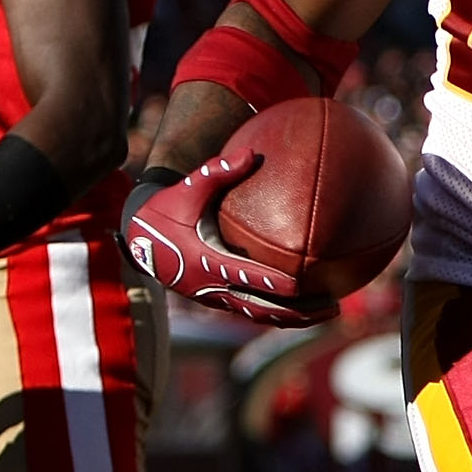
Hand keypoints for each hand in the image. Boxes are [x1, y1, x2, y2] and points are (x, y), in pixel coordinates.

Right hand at [122, 150, 335, 328]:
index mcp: (205, 261)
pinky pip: (253, 311)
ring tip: (330, 313)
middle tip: (333, 306)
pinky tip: (307, 306)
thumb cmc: (167, 208)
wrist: (138, 238)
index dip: (270, 283)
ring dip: (295, 318)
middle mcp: (211, 286)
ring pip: (259, 315)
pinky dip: (280, 313)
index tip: (299, 284)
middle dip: (297, 310)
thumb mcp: (188, 187)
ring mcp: (214, 297)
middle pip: (260, 307)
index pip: (243, 276)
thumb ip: (218, 170)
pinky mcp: (217, 299)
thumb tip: (250, 153)